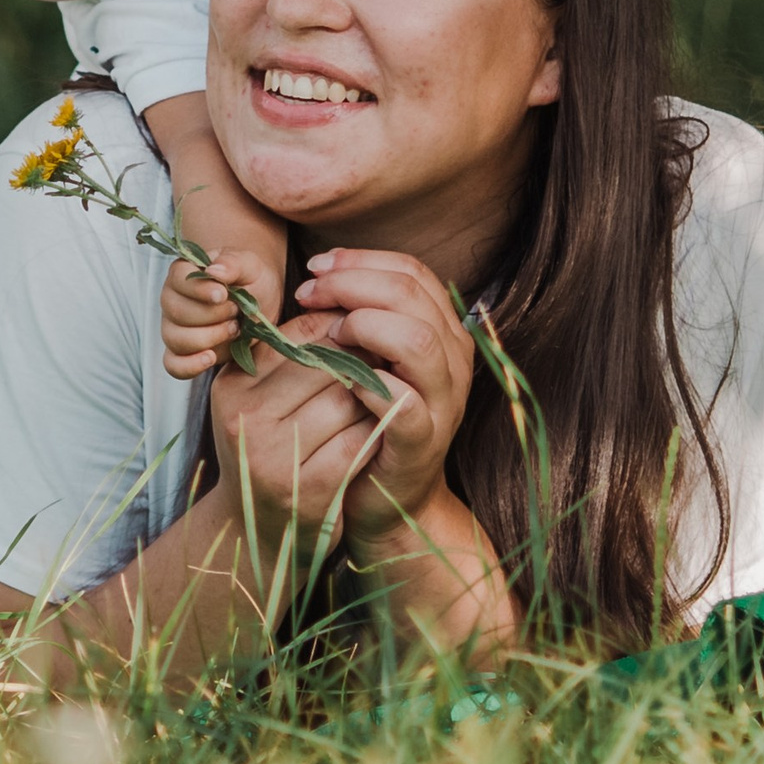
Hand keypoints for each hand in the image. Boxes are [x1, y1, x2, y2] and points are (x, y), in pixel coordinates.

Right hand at [159, 241, 287, 379]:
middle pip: (177, 312)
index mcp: (184, 272)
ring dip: (208, 338)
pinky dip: (190, 365)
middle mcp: (172, 299)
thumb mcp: (250, 265)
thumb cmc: (251, 281)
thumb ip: (233, 263)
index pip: (178, 279)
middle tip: (236, 311)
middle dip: (211, 316)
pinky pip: (173, 365)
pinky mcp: (181, 353)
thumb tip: (213, 271)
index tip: (223, 295)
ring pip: (176, 339)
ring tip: (234, 330)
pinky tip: (211, 358)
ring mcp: (173, 328)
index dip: (199, 289)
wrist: (260, 306)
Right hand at [206, 341, 388, 583]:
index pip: (302, 331)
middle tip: (390, 362)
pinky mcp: (305, 493)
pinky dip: (376, 432)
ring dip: (375, 395)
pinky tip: (381, 433)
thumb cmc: (270, 451)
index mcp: (232, 385)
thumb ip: (292, 354)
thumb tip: (352, 300)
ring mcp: (272, 458)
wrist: (257, 534)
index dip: (344, 327)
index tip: (367, 336)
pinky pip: (358, 443)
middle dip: (364, 359)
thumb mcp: (263, 400)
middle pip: (327, 362)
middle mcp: (244, 418)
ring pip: (348, 399)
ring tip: (385, 396)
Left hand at [288, 251, 474, 549]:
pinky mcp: (423, 442)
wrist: (387, 502)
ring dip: (366, 326)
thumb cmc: (368, 420)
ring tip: (329, 334)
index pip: (412, 272)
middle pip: (412, 295)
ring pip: (418, 340)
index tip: (316, 267)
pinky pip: (405, 402)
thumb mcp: (371, 360)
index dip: (361, 261)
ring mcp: (443, 402)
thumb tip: (318, 275)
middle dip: (353, 284)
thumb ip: (360, 317)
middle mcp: (454, 360)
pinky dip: (370, 385)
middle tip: (309, 293)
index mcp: (443, 330)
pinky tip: (342, 380)